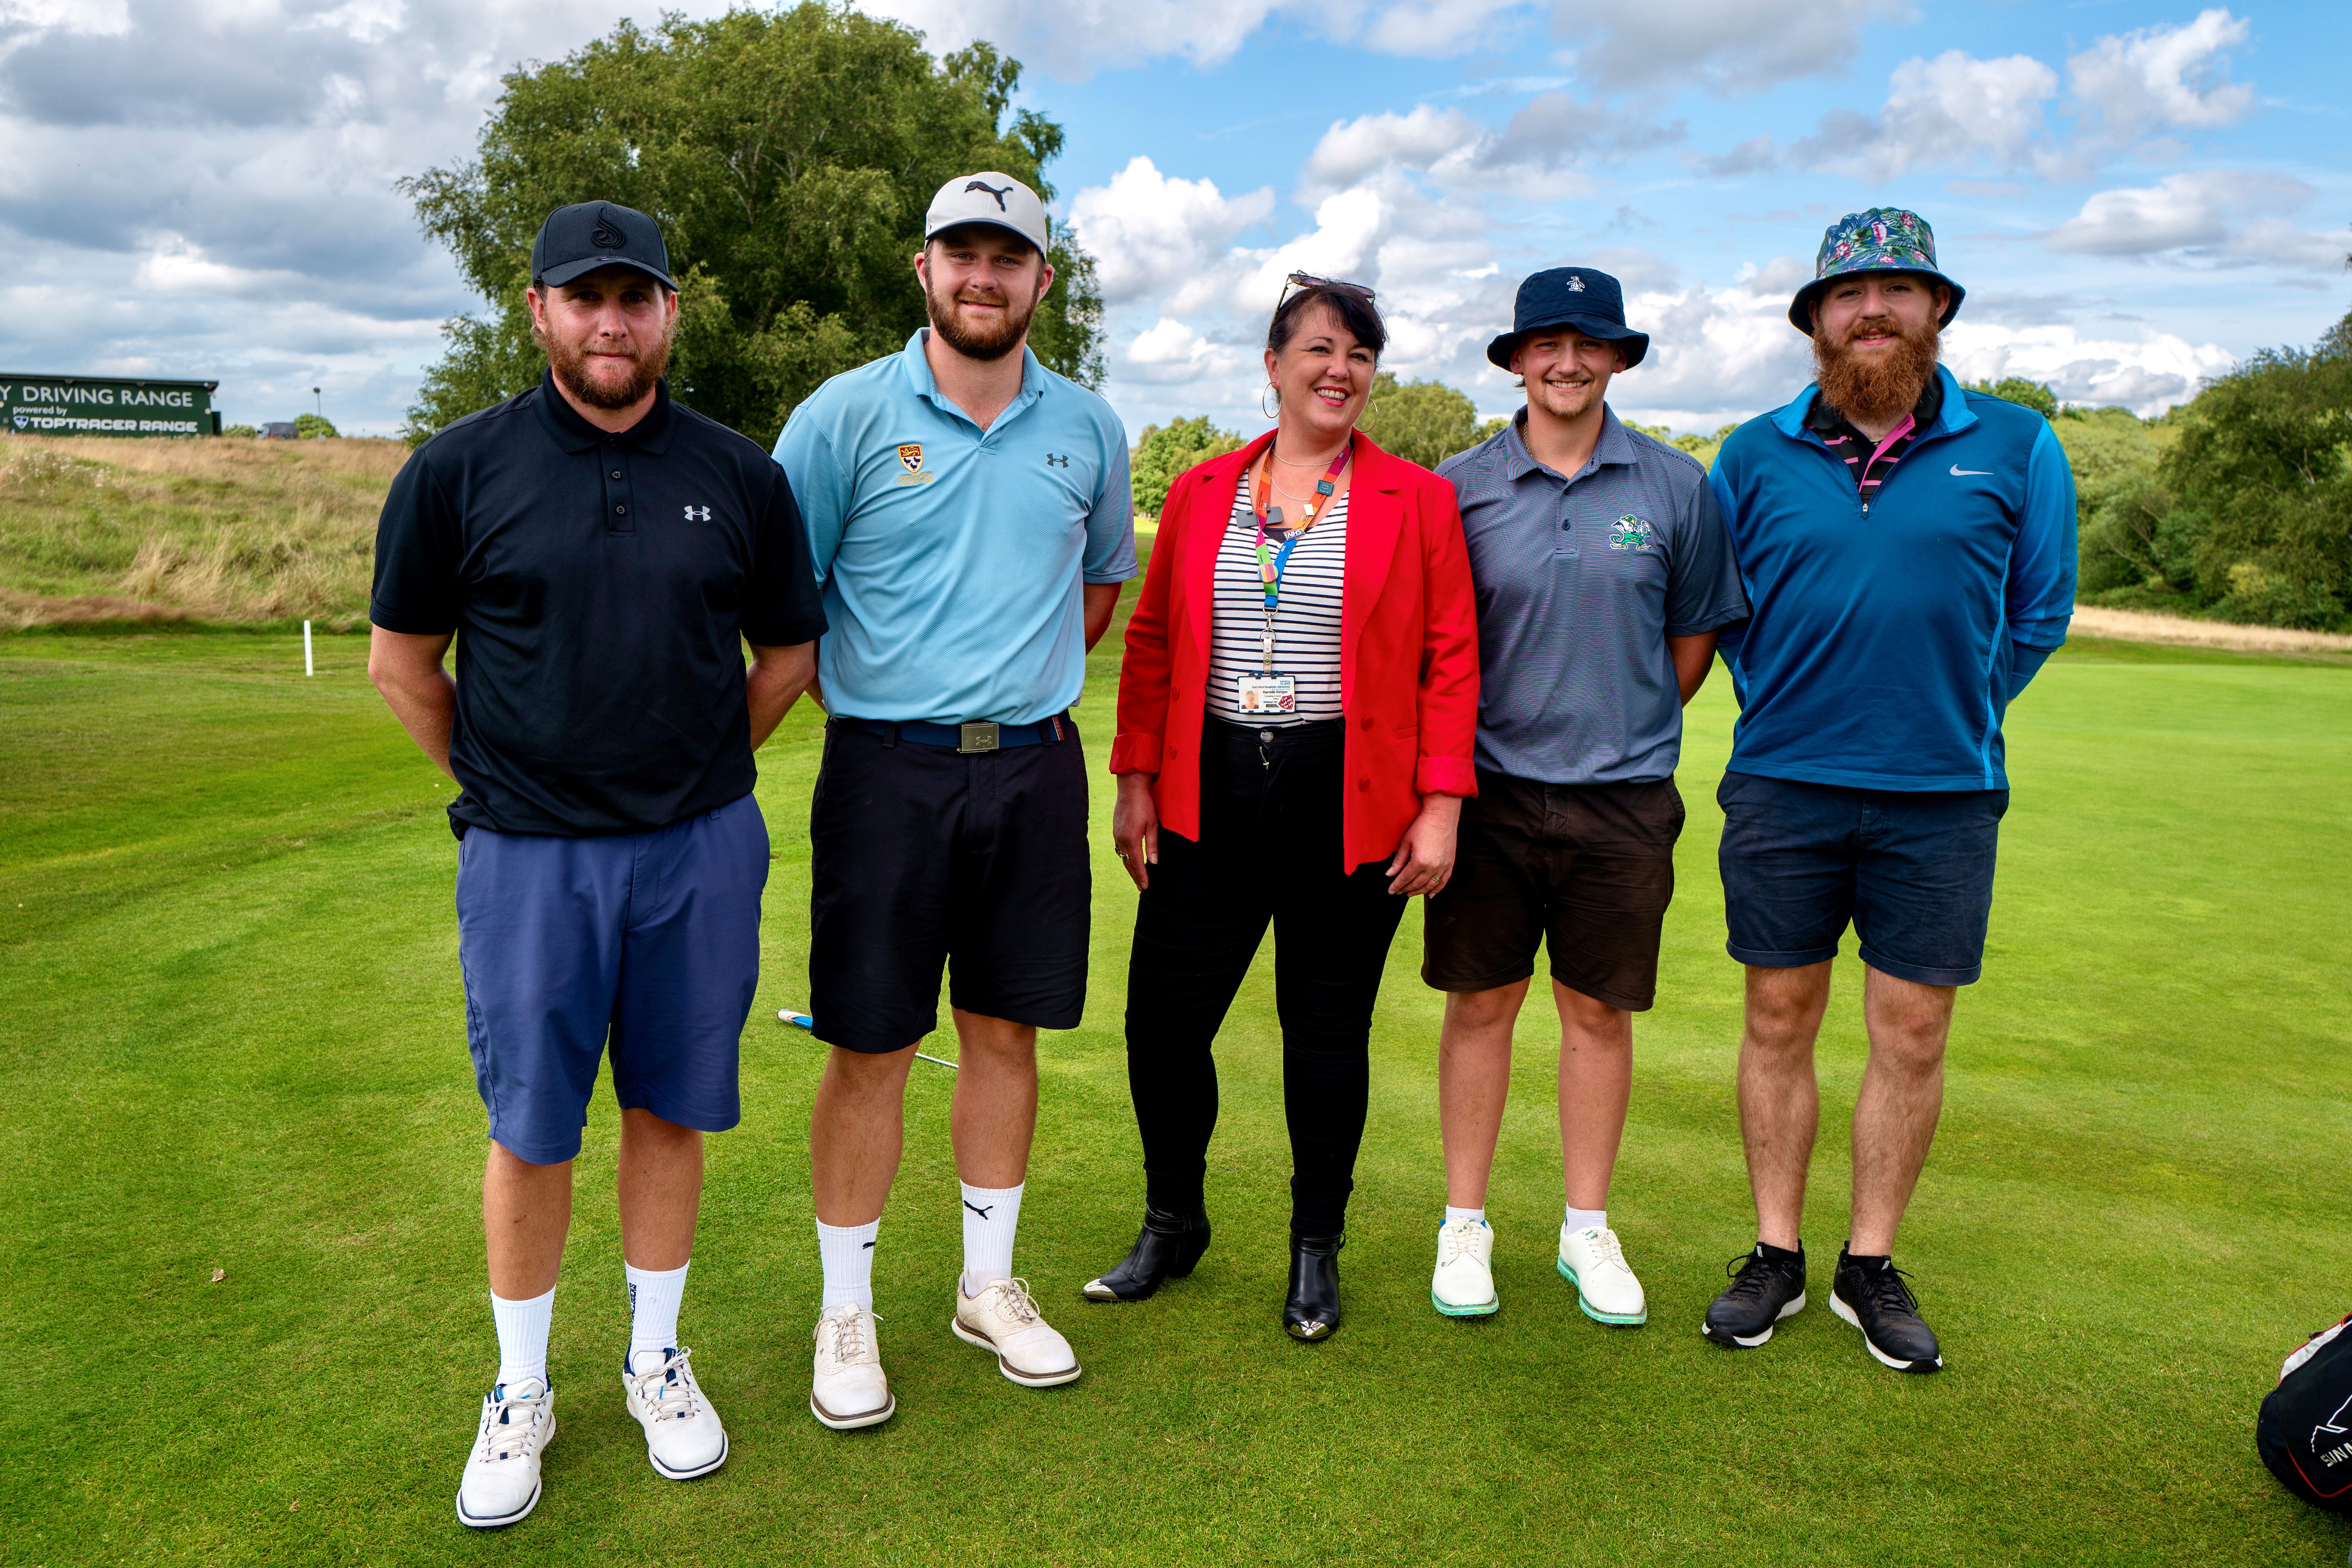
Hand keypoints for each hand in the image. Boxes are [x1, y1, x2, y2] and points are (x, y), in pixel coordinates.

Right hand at [1112, 773, 1159, 889]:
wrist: (1130, 788)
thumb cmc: (1144, 804)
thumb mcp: (1153, 825)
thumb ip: (1152, 845)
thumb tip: (1153, 863)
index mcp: (1131, 839)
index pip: (1136, 863)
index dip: (1141, 876)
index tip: (1146, 886)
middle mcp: (1121, 839)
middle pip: (1127, 863)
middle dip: (1135, 876)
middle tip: (1141, 887)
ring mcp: (1116, 834)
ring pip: (1122, 856)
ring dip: (1129, 867)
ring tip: (1137, 876)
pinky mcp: (1115, 829)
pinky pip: (1119, 848)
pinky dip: (1125, 857)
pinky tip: (1129, 859)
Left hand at [1385, 794, 1460, 896]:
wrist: (1441, 816)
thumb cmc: (1422, 826)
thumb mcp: (1406, 842)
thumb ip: (1398, 860)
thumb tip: (1389, 874)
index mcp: (1419, 861)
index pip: (1405, 878)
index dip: (1396, 885)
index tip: (1391, 891)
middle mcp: (1432, 867)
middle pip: (1416, 884)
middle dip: (1406, 889)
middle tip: (1399, 891)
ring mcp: (1443, 867)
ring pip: (1429, 886)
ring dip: (1419, 891)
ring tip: (1410, 893)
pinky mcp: (1450, 864)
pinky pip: (1443, 882)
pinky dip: (1437, 889)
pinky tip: (1430, 895)